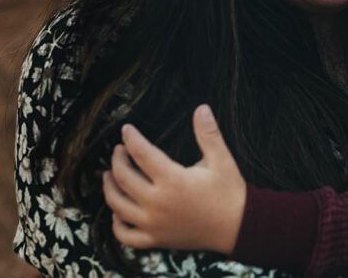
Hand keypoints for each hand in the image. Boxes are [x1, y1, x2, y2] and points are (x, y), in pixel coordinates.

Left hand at [102, 105, 245, 255]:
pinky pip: (125, 235)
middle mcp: (158, 203)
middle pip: (124, 178)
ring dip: (109, 189)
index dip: (131, 138)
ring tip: (108, 176)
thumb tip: (201, 108)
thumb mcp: (222, 160)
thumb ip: (208, 133)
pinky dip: (116, 224)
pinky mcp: (156, 239)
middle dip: (117, 160)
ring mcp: (154, 224)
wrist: (239, 227)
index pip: (142, 153)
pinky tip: (118, 212)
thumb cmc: (229, 193)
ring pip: (118, 206)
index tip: (127, 130)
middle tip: (119, 150)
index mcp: (173, 181)